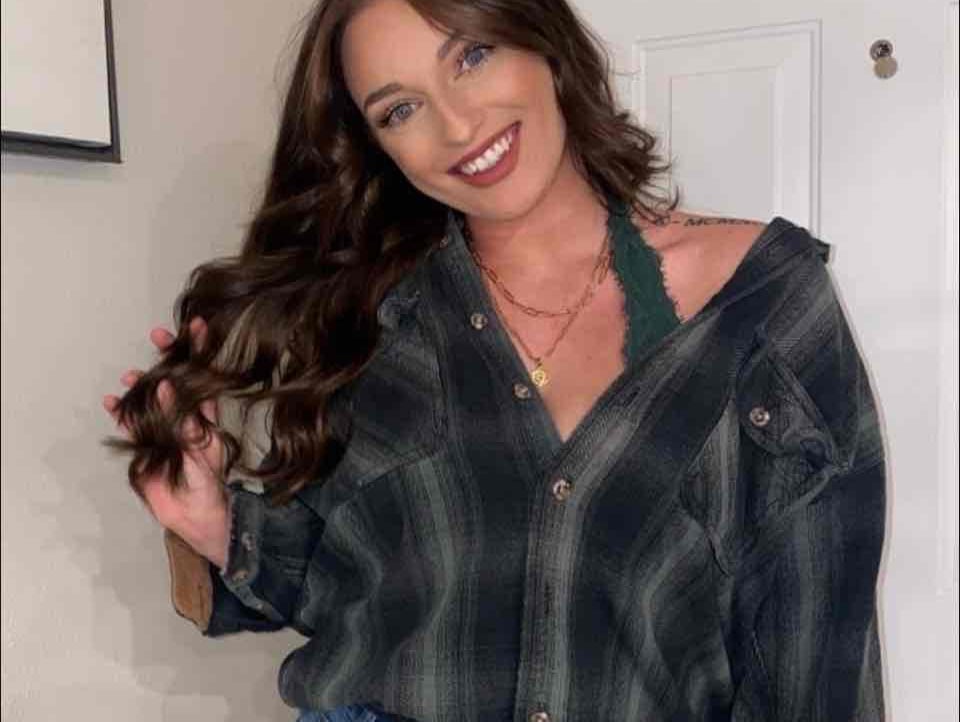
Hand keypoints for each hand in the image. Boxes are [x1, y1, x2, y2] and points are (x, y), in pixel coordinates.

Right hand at [103, 317, 229, 567]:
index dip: (201, 350)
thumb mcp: (201, 450)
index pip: (205, 376)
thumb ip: (185, 422)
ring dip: (141, 385)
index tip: (196, 325)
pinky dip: (121, 411)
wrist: (194, 515)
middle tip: (157, 336)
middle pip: (175, 380)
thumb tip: (169, 388)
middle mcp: (185, 417)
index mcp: (206, 416)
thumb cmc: (207, 483)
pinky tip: (112, 401)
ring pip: (150, 398)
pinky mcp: (146, 445)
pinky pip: (131, 423)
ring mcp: (164, 429)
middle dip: (166, 358)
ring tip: (131, 377)